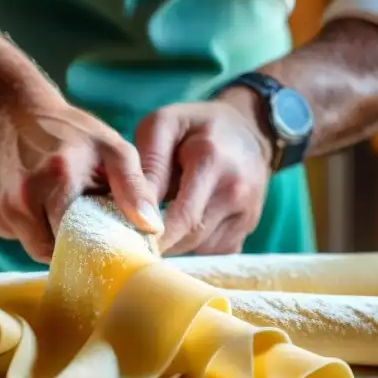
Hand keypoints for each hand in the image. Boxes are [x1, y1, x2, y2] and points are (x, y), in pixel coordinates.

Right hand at [0, 98, 163, 262]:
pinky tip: (42, 206)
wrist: (11, 114)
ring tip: (65, 209)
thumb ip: (134, 188)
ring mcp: (2, 210)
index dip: (97, 246)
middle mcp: (22, 199)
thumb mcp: (112, 149)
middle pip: (56, 251)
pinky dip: (36, 230)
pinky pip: (22, 239)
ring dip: (55, 237)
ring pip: (37, 249)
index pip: (81, 242)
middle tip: (89, 224)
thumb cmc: (70, 132)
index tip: (109, 240)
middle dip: (75, 244)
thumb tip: (152, 228)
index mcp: (57, 180)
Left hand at [135, 88, 273, 255]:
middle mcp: (236, 191)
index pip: (182, 218)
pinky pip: (214, 252)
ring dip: (176, 244)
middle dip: (160, 243)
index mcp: (211, 161)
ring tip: (160, 222)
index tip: (129, 241)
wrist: (248, 130)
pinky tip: (184, 225)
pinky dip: (194, 246)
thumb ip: (148, 164)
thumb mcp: (162, 125)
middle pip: (190, 238)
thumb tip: (139, 211)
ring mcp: (247, 213)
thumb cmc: (194, 126)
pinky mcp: (248, 228)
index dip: (153, 236)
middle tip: (134, 237)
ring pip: (201, 249)